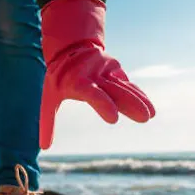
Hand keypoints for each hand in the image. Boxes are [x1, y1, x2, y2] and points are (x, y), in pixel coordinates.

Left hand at [38, 0, 154, 149]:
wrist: (70, 47)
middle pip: (114, 91)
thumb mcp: (49, 98)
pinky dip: (138, 94)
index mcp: (77, 82)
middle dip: (130, 104)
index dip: (103, 104)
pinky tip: (149, 107)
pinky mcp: (115, 69)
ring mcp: (107, 70)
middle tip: (145, 118)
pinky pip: (128, 84)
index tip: (114, 119)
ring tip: (151, 115)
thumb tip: (43, 148)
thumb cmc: (58, 78)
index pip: (92, 94)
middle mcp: (94, 75)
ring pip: (125, 87)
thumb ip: (48, 122)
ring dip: (139, 100)